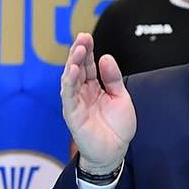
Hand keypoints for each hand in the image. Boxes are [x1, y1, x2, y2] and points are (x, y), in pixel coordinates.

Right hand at [60, 33, 135, 172]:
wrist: (115, 152)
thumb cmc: (116, 128)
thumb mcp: (121, 97)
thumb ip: (112, 78)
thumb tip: (105, 57)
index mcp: (93, 87)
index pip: (87, 64)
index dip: (87, 50)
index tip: (86, 36)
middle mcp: (81, 93)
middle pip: (76, 68)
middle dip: (78, 52)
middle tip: (82, 37)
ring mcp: (75, 102)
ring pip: (69, 79)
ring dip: (72, 64)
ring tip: (78, 50)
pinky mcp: (72, 114)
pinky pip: (68, 96)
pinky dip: (69, 83)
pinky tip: (72, 71)